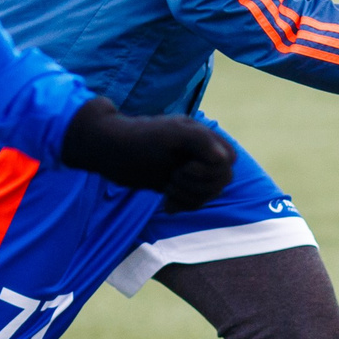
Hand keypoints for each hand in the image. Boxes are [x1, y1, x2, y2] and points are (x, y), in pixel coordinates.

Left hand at [59, 98, 235, 210]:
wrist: (110, 152)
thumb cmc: (140, 139)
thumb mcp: (173, 133)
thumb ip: (202, 141)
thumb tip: (224, 158)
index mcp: (203, 136)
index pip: (229, 159)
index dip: (212, 169)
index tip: (185, 165)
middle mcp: (199, 152)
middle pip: (222, 180)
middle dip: (198, 185)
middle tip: (174, 176)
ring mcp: (189, 169)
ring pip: (209, 194)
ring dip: (188, 195)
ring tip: (167, 185)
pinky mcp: (176, 185)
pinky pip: (194, 203)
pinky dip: (181, 204)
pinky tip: (166, 200)